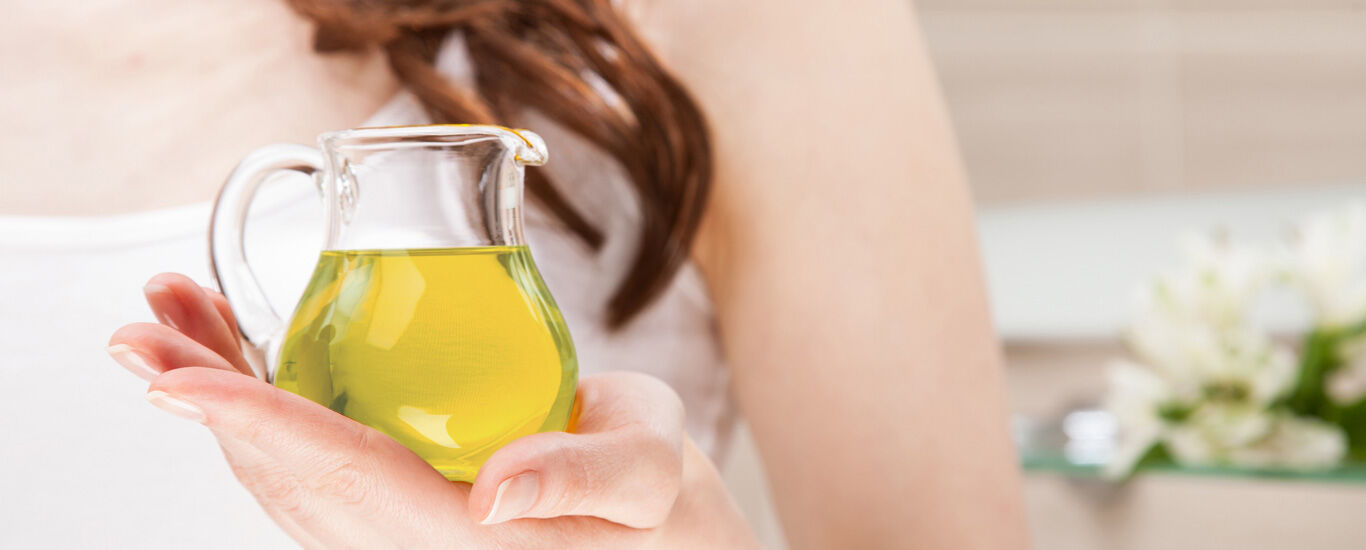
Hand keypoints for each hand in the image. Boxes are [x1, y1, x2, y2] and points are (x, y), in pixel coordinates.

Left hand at [107, 273, 757, 548]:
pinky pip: (312, 462)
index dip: (260, 424)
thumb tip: (495, 493)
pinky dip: (261, 404)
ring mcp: (398, 532)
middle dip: (206, 400)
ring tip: (169, 322)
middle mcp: (411, 545)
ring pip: (284, 471)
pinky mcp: (400, 508)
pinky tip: (236, 355)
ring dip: (218, 395)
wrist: (660, 538)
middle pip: (286, 474)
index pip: (347, 476)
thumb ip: (588, 479)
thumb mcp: (650, 477)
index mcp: (465, 544)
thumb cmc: (660, 510)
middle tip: (144, 329)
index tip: (183, 382)